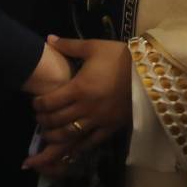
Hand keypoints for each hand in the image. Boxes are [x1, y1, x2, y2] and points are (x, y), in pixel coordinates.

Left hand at [26, 36, 131, 171]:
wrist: (151, 73)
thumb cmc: (121, 58)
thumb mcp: (94, 47)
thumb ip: (69, 45)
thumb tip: (49, 38)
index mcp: (79, 88)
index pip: (49, 103)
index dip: (38, 105)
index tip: (35, 104)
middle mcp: (86, 108)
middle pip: (56, 121)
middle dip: (44, 122)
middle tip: (39, 119)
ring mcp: (98, 120)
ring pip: (70, 135)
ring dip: (55, 137)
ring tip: (48, 134)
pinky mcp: (111, 128)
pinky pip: (90, 142)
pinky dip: (77, 147)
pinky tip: (70, 148)